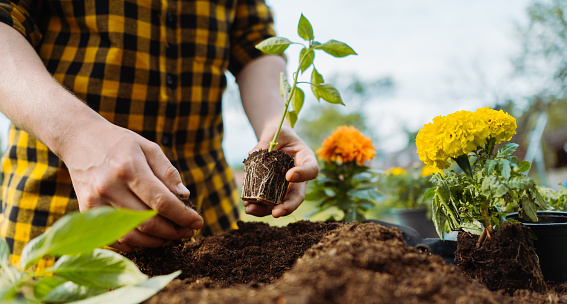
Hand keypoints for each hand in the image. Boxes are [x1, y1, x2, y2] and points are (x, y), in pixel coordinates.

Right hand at [59, 120, 202, 251]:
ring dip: (156, 241)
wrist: (79, 140)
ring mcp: (96, 202)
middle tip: (188, 232)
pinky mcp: (86, 212)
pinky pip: (114, 239)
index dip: (183, 216)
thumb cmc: (120, 143)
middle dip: (174, 231)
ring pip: (132, 235)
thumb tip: (185, 195)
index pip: (162, 201)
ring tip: (172, 237)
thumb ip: (167, 172)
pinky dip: (135, 244)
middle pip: (148, 222)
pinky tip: (149, 238)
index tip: (198, 221)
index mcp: (129, 168)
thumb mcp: (148, 147)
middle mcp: (110, 187)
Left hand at [243, 126, 317, 217]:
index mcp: (306, 159)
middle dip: (287, 206)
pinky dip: (258, 205)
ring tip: (251, 209)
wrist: (275, 139)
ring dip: (267, 209)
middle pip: (298, 196)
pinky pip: (268, 201)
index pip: (311, 170)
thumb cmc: (280, 134)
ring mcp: (287, 186)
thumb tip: (252, 154)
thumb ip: (266, 141)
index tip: (289, 175)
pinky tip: (247, 206)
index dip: (303, 175)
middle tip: (276, 212)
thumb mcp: (276, 132)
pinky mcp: (274, 190)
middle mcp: (299, 177)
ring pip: (281, 202)